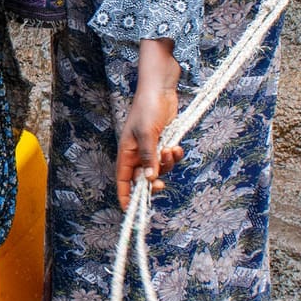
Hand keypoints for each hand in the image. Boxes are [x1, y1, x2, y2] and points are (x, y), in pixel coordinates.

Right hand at [116, 38, 184, 207]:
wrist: (161, 87)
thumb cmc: (148, 107)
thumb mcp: (147, 133)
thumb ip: (148, 157)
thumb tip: (149, 179)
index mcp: (126, 151)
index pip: (123, 179)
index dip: (125, 196)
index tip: (129, 212)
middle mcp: (137, 152)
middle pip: (143, 178)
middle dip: (152, 181)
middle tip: (160, 184)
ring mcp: (152, 147)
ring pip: (159, 168)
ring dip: (168, 164)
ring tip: (172, 150)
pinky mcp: (164, 141)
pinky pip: (170, 158)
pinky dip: (175, 155)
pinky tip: (177, 146)